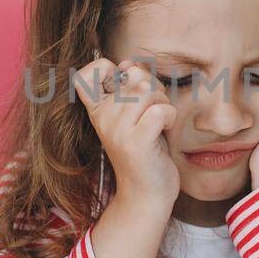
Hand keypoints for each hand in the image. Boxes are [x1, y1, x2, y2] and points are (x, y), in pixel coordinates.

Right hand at [74, 57, 178, 209]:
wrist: (146, 195)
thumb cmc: (145, 151)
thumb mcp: (133, 115)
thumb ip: (130, 87)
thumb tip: (129, 62)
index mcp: (97, 110)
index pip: (87, 73)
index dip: (110, 69)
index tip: (125, 88)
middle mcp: (102, 118)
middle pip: (134, 76)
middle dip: (154, 88)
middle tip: (153, 112)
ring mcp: (117, 131)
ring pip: (149, 90)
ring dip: (164, 103)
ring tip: (159, 123)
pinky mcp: (136, 143)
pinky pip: (160, 110)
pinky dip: (170, 116)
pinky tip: (165, 131)